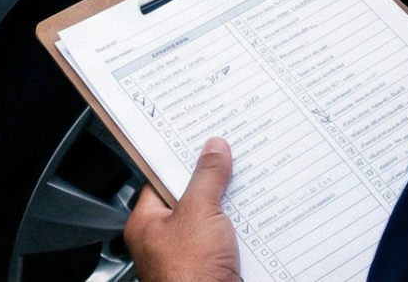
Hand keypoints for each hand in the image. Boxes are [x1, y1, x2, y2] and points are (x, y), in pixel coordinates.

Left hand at [125, 138, 242, 281]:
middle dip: (215, 182)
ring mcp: (192, 257)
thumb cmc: (187, 276)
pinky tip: (260, 219)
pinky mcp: (215, 269)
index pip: (163, 179)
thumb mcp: (198, 213)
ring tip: (252, 186)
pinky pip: (231, 241)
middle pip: (193, 198)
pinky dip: (245, 231)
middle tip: (234, 159)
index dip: (183, 159)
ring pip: (215, 220)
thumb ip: (207, 178)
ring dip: (234, 207)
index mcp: (148, 223)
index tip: (202, 140)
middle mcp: (167, 241)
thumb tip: (213, 150)